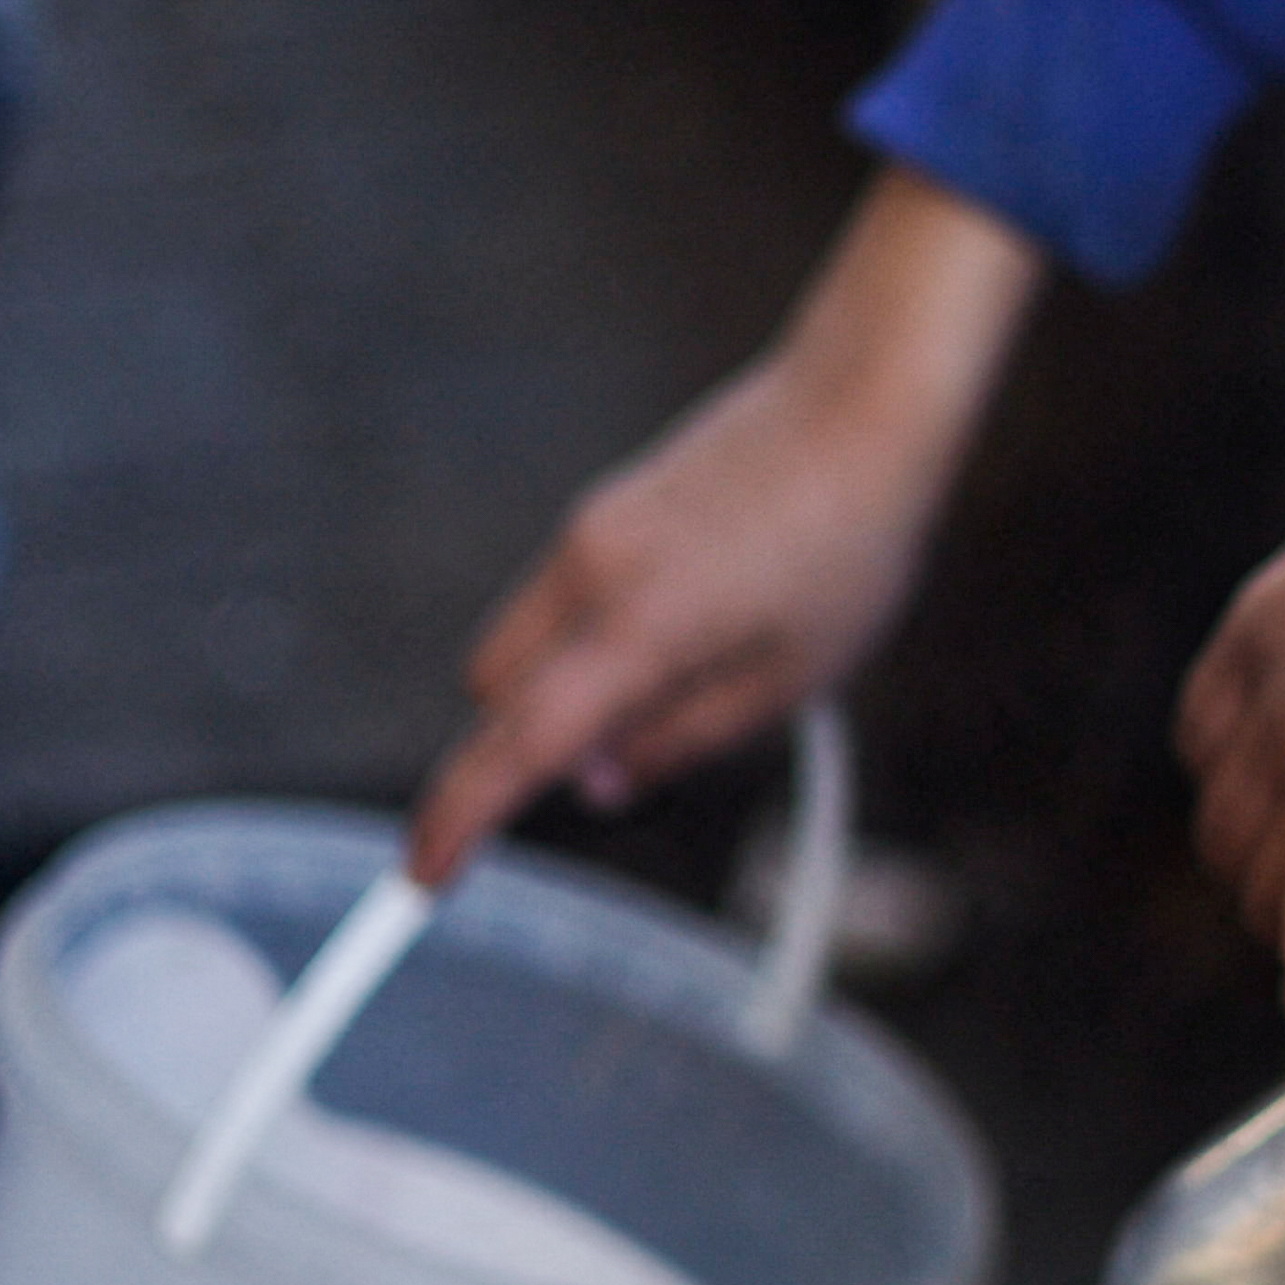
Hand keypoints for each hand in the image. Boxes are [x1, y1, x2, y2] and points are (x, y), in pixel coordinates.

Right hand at [407, 171, 1041, 882]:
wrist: (862, 404)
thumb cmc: (848, 549)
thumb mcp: (789, 678)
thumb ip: (682, 739)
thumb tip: (599, 781)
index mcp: (639, 629)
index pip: (520, 744)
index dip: (461, 818)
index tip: (423, 879)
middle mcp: (589, 574)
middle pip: (495, 695)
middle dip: (529, 742)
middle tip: (632, 754)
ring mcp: (590, 532)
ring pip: (523, 644)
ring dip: (565, 686)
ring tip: (702, 662)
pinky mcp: (606, 507)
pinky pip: (561, 599)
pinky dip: (590, 637)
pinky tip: (701, 611)